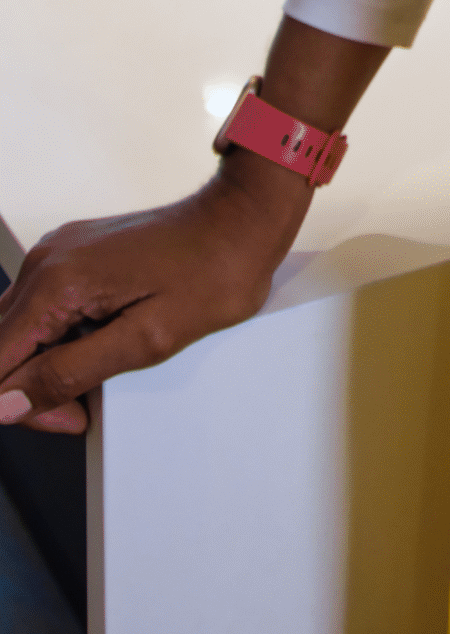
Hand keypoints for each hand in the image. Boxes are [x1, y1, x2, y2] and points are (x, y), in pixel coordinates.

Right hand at [0, 155, 311, 434]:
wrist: (242, 219)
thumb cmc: (214, 273)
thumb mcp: (148, 340)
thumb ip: (70, 373)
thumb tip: (6, 404)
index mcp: (55, 284)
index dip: (21, 404)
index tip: (71, 414)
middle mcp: (45, 262)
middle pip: (0, 348)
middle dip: (33, 387)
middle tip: (88, 401)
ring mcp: (58, 253)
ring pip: (17, 330)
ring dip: (46, 362)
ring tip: (103, 366)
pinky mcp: (73, 253)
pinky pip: (42, 306)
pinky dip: (60, 335)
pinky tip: (102, 337)